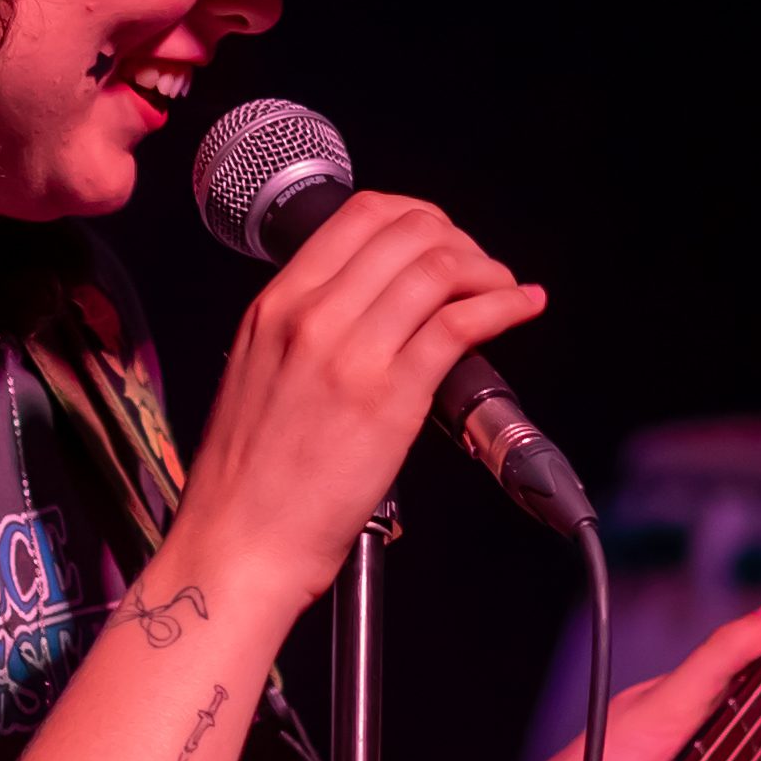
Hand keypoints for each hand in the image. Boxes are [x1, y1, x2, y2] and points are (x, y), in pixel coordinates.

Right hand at [170, 191, 551, 586]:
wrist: (238, 545)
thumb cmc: (247, 480)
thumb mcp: (256, 374)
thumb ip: (301, 331)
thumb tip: (365, 310)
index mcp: (274, 306)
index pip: (359, 215)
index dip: (418, 217)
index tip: (440, 241)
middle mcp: (309, 315)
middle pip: (408, 231)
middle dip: (459, 240)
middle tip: (479, 271)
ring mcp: (350, 353)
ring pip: (438, 268)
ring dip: (488, 270)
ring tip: (505, 291)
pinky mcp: (390, 397)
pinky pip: (460, 324)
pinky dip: (504, 304)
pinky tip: (521, 308)